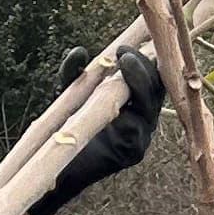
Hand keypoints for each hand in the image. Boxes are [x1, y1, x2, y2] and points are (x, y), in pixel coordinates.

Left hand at [29, 47, 166, 214]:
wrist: (56, 168)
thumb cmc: (65, 131)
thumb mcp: (69, 96)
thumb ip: (74, 75)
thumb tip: (79, 52)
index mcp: (135, 103)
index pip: (151, 77)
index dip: (144, 58)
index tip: (124, 46)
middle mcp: (143, 118)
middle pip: (157, 87)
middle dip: (144, 66)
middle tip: (124, 53)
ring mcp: (142, 136)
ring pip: (151, 105)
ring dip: (141, 82)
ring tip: (124, 63)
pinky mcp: (133, 152)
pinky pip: (138, 128)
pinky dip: (132, 110)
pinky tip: (120, 96)